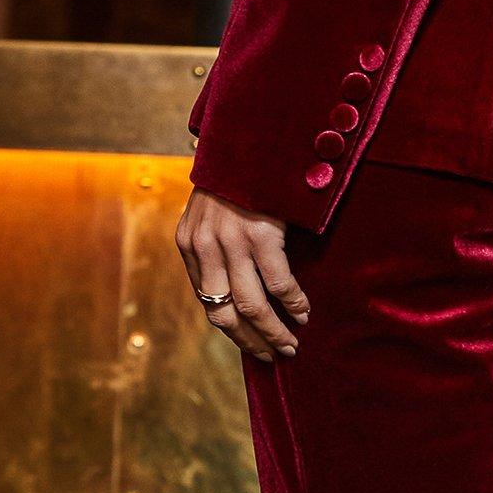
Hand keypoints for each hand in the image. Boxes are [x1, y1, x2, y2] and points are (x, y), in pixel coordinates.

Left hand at [176, 189, 309, 361]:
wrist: (250, 138)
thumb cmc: (239, 177)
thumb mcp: (212, 212)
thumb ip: (217, 246)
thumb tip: (238, 286)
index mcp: (190, 244)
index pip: (207, 300)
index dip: (231, 328)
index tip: (251, 343)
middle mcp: (206, 247)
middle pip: (224, 313)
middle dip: (251, 340)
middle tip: (274, 355)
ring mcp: (232, 242)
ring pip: (250, 306)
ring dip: (272, 332)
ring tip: (290, 345)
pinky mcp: (260, 235)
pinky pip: (278, 284)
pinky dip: (291, 303)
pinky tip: (302, 312)